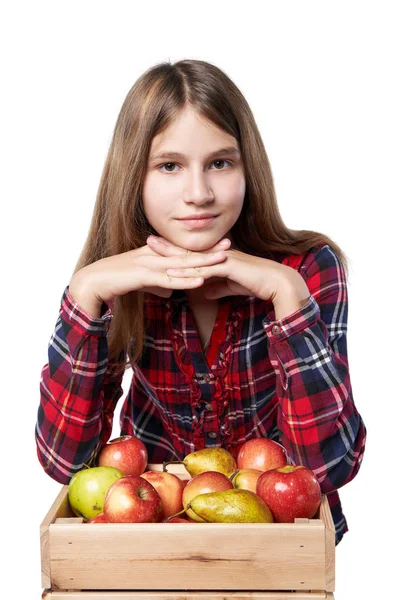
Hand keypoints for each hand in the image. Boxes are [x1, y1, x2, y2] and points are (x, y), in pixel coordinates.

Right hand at [70, 236, 231, 306]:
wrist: (92, 282)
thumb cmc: (115, 281)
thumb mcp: (141, 283)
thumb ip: (157, 285)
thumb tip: (169, 292)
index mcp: (153, 253)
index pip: (182, 250)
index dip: (201, 248)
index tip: (221, 245)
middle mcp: (153, 255)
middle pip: (186, 253)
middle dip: (208, 249)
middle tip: (230, 243)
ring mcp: (148, 264)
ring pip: (181, 264)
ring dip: (202, 262)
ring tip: (222, 259)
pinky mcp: (142, 276)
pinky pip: (168, 279)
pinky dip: (185, 281)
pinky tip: (200, 281)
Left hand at [150, 237, 308, 308]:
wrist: (275, 282)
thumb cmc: (256, 283)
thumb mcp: (231, 285)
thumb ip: (217, 287)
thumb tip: (204, 292)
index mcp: (218, 255)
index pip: (192, 251)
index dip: (175, 248)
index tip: (158, 246)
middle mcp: (218, 253)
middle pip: (188, 249)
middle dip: (168, 245)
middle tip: (148, 239)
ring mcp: (222, 258)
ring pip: (192, 257)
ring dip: (172, 256)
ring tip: (152, 253)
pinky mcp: (227, 267)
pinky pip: (203, 270)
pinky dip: (187, 273)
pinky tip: (173, 274)